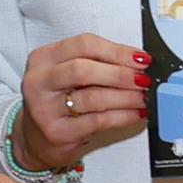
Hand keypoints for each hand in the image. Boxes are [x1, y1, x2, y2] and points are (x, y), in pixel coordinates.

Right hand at [18, 30, 148, 170]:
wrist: (37, 138)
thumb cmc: (59, 102)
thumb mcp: (69, 76)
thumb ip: (98, 64)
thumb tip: (139, 64)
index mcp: (44, 58)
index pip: (84, 45)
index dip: (117, 51)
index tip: (141, 58)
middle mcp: (39, 81)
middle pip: (84, 70)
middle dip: (121, 74)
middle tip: (144, 79)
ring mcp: (45, 108)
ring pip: (93, 97)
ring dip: (126, 97)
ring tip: (144, 97)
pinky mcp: (57, 132)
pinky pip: (98, 121)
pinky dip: (123, 116)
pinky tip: (136, 113)